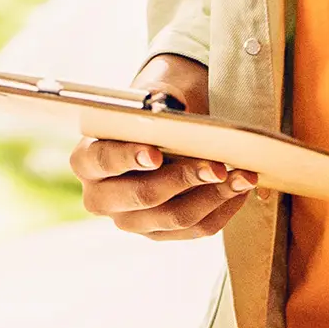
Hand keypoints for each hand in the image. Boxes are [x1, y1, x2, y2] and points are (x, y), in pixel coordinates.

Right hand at [69, 56, 255, 240]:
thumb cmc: (153, 111)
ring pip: (173, 218)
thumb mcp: (151, 94)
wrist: (161, 131)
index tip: (155, 153)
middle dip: (184, 179)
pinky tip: (240, 190)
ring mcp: (129, 221)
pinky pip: (194, 230)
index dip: (129, 157)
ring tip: (242, 176)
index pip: (103, 161)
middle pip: (143, 196)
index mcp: (87, 160)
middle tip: (217, 166)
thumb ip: (156, 96)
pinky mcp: (158, 233)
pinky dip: (222, 209)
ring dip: (213, 196)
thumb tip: (167, 104)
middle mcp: (100, 197)